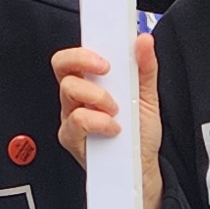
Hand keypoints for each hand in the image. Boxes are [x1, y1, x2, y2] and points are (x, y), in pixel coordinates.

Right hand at [55, 36, 161, 208]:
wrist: (142, 168)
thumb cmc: (140, 134)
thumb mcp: (148, 97)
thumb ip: (145, 68)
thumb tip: (143, 40)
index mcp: (91, 82)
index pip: (74, 56)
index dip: (83, 49)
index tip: (107, 56)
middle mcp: (76, 97)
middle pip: (62, 65)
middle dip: (84, 62)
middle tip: (107, 71)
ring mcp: (70, 117)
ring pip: (68, 90)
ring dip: (97, 96)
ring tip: (116, 110)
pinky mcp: (71, 138)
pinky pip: (75, 120)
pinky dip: (98, 121)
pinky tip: (113, 128)